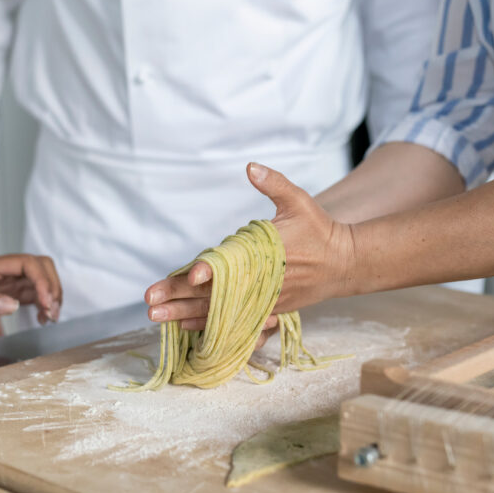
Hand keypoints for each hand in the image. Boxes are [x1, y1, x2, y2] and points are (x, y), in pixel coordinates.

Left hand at [0, 255, 61, 348]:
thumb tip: (13, 305)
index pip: (29, 264)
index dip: (43, 281)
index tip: (47, 303)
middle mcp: (1, 271)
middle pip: (41, 268)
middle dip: (53, 288)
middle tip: (52, 312)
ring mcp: (3, 281)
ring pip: (38, 281)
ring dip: (50, 297)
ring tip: (50, 317)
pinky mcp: (1, 293)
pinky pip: (29, 294)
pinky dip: (41, 304)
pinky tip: (41, 317)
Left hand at [145, 163, 354, 326]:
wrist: (344, 263)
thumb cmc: (319, 229)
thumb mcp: (299, 201)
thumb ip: (274, 184)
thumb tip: (251, 166)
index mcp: (265, 254)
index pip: (232, 264)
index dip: (211, 270)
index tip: (192, 274)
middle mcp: (260, 281)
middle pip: (215, 292)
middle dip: (180, 297)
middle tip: (149, 300)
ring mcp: (262, 300)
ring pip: (218, 311)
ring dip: (184, 314)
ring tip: (155, 317)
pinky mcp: (266, 311)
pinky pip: (231, 322)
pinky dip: (206, 324)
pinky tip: (183, 326)